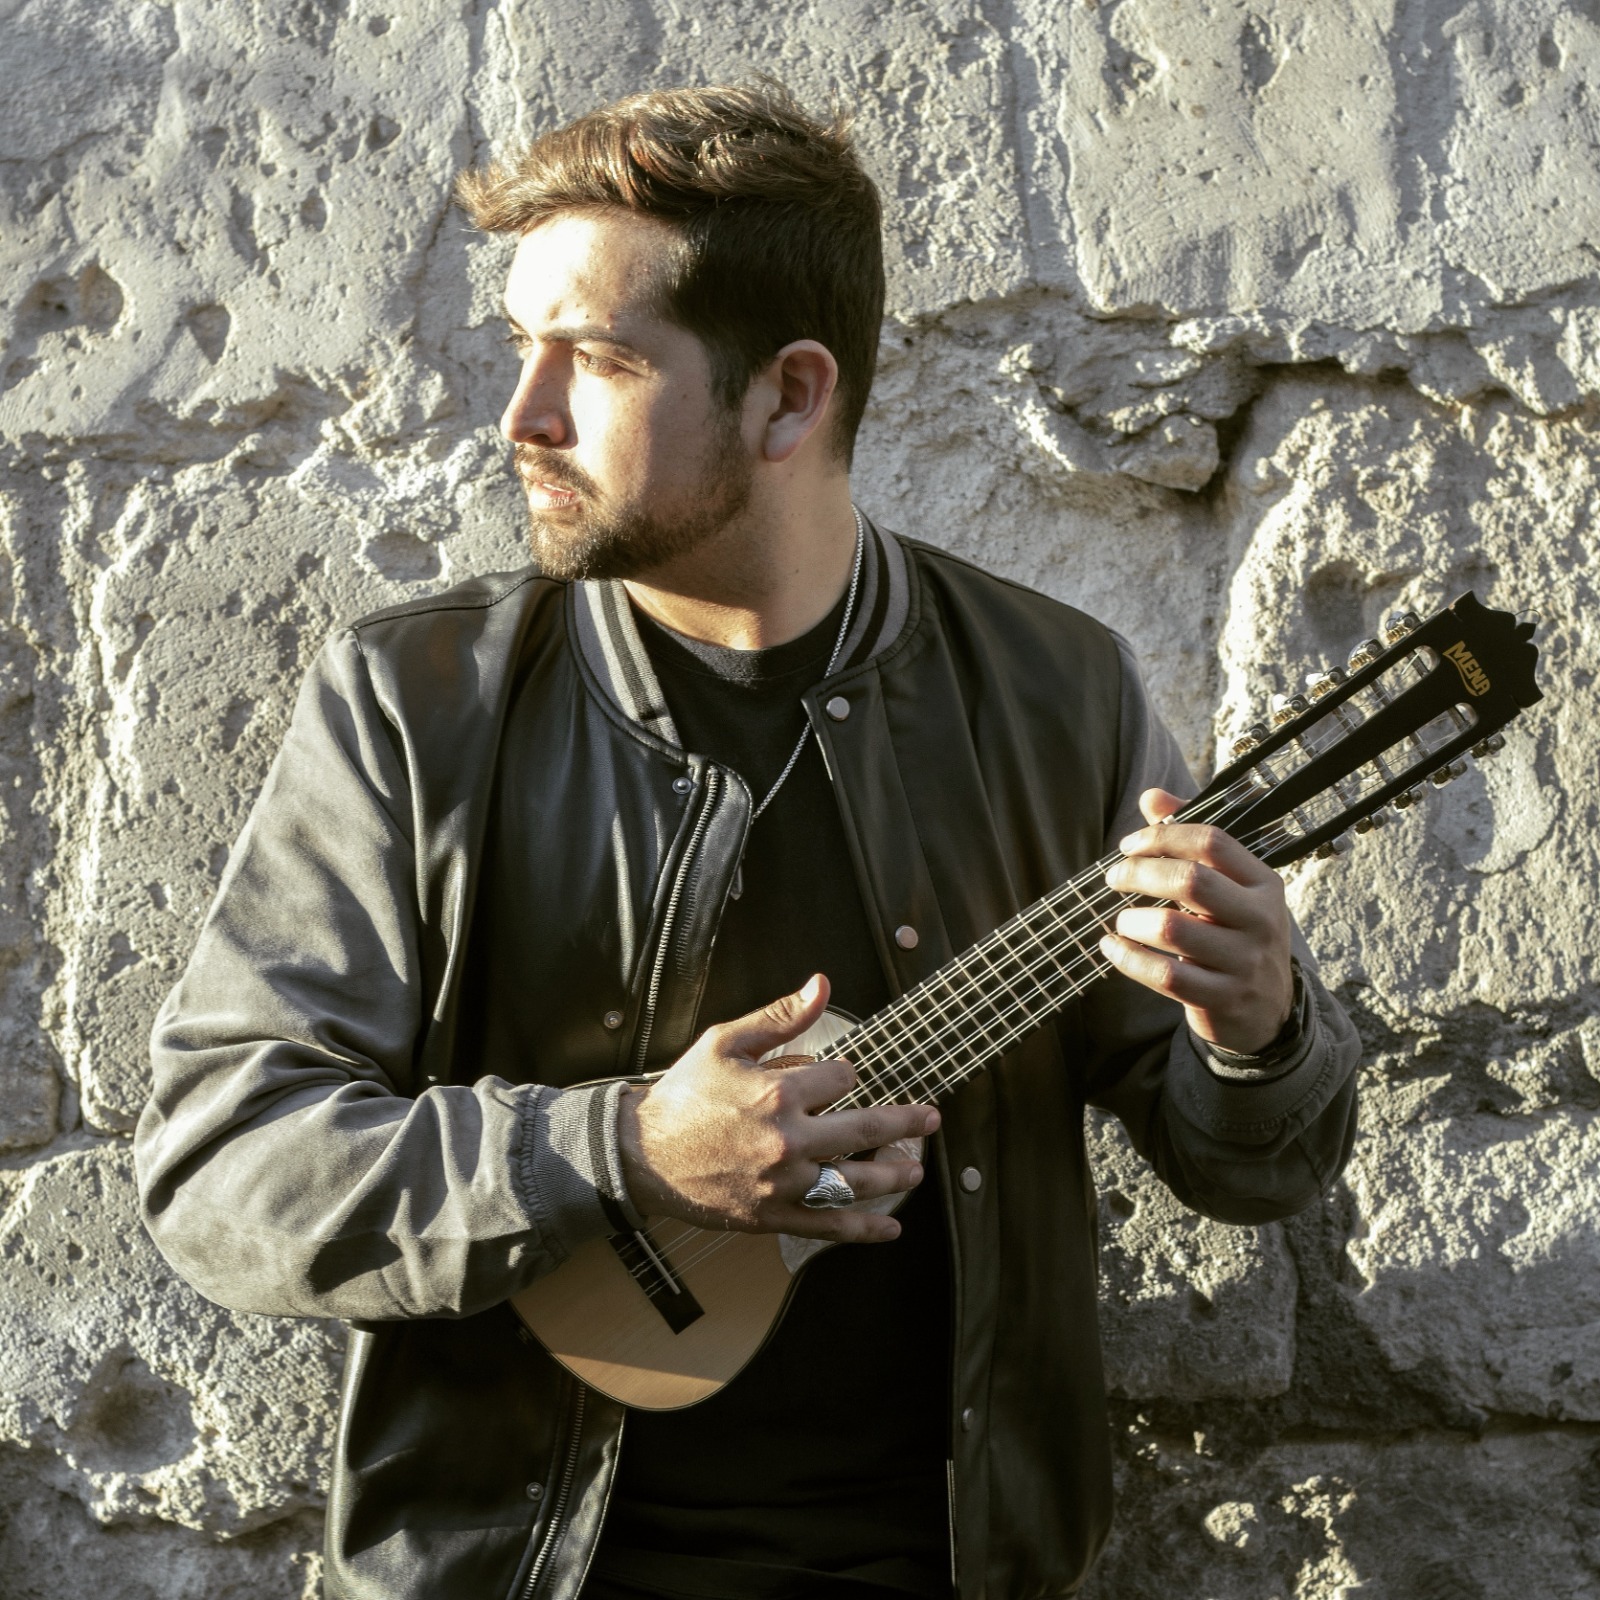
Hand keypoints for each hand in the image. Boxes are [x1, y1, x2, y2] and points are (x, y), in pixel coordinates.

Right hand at [617, 973, 940, 1242]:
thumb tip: (821, 984)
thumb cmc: (684, 1094)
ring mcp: (784, 1184)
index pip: (842, 1078)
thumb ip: (780, 1017)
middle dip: (905, 1123)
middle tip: (930, 1118)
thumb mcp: (726, 1042)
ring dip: (894, 1175)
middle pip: (866, 1130)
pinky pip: (829, 1226)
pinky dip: (864, 1229)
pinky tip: (891, 1227)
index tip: (839, 1076)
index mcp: (779, 1093)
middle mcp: (789, 1140)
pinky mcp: (774, 1216)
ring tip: (917, 1169)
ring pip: (856, 1181)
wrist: (642, 1154)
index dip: (845, 1074)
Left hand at [1100, 787, 1293, 1053]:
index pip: (1212, 842)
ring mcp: (1244, 962)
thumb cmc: (1235, 934)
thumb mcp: (1228, 888)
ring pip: (1172, 929)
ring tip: (1120, 920)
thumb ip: (1190, 840)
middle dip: (1140, 873)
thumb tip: (1151, 797)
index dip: (1162, 836)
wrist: (1267, 1010)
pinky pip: (1165, 976)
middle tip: (1114, 877)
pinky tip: (1111, 947)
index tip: (1128, 845)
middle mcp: (1260, 919)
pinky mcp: (1222, 999)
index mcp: (1263, 882)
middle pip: (1190, 880)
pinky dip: (1128, 959)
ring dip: (1131, 920)